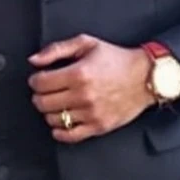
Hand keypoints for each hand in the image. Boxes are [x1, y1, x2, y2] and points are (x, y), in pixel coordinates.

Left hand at [28, 34, 154, 143]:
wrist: (145, 77)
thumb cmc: (116, 59)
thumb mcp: (86, 43)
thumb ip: (57, 49)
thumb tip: (34, 60)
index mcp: (78, 74)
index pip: (41, 83)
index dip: (34, 80)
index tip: (37, 79)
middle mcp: (83, 96)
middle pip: (44, 103)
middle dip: (39, 96)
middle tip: (44, 91)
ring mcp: (91, 113)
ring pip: (54, 119)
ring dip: (49, 112)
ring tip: (55, 103)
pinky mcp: (99, 126)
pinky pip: (70, 136)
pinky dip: (59, 132)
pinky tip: (60, 122)